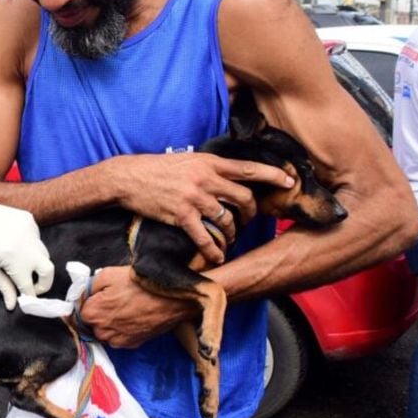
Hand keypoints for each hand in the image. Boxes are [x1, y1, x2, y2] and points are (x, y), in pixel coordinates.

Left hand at [0, 186, 54, 309]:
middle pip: (48, 271)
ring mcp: (30, 230)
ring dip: (36, 264)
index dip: (28, 296)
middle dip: (44, 283)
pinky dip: (31, 247)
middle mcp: (26, 244)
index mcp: (13, 258)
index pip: (28, 285)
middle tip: (33, 287)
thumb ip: (3, 286)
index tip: (26, 300)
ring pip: (44, 254)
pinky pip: (37, 239)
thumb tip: (13, 305)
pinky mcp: (30, 220)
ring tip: (18, 264)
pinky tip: (14, 244)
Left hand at [80, 266, 195, 347]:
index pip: (80, 311)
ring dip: (111, 323)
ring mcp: (118, 340)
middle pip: (93, 323)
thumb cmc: (140, 283)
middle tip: (114, 298)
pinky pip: (120, 338)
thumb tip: (85, 293)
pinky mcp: (133, 344)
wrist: (171, 297)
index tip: (98, 295)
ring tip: (126, 307)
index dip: (89, 301)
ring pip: (106, 332)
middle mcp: (102, 331)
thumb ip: (90, 285)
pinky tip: (133, 316)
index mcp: (93, 313)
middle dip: (99, 312)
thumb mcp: (108, 274)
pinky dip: (123, 330)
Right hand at [106, 153, 293, 263]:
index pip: (249, 168)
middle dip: (251, 214)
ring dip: (232, 234)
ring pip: (227, 220)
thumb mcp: (187, 160)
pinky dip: (214, 250)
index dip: (273, 175)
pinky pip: (205, 237)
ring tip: (229, 239)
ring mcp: (194, 198)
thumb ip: (209, 168)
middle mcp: (205, 179)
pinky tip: (217, 257)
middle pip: (243, 198)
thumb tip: (228, 178)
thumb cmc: (156, 168)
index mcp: (209, 162)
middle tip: (248, 221)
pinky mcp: (181, 215)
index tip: (290, 181)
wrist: (127, 177)